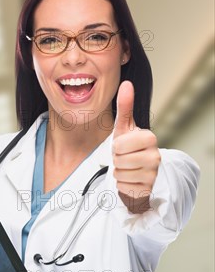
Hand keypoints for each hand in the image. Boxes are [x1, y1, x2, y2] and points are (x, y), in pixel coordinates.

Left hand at [112, 81, 160, 212]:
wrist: (135, 172)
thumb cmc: (128, 147)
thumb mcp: (123, 127)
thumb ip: (125, 106)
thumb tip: (126, 83)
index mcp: (149, 138)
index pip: (119, 144)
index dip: (116, 146)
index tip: (123, 146)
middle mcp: (155, 156)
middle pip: (118, 159)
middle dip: (116, 159)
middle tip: (124, 158)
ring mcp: (153, 173)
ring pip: (120, 173)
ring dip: (118, 171)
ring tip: (127, 167)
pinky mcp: (147, 188)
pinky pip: (123, 186)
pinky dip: (122, 183)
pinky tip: (130, 179)